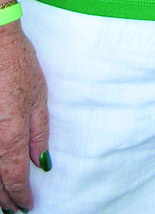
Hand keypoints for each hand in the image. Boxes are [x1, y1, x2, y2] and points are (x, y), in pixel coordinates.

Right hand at [0, 23, 47, 211]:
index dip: (20, 195)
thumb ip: (39, 133)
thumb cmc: (18, 64)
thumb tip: (42, 163)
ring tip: (1, 200)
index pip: (15, 177)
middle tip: (14, 210)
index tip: (27, 206)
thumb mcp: (39, 96)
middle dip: (3, 199)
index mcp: (11, 134)